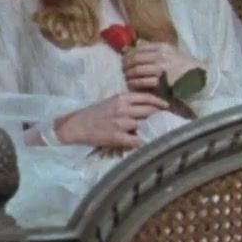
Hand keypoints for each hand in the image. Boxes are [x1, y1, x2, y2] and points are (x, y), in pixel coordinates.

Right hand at [54, 91, 169, 148]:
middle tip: (165, 119)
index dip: (159, 101)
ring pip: (145, 125)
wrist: (76, 125)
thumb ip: (127, 103)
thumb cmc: (93, 114)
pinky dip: (142, 142)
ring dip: (151, 129)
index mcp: (122, 98)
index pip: (146, 97)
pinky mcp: (118, 137)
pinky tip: (145, 143)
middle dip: (158, 115)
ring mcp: (121, 123)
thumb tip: (145, 107)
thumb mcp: (111, 102)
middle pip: (149, 111)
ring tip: (156, 132)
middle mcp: (124, 109)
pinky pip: (137, 140)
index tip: (166, 106)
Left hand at [122, 41, 203, 92]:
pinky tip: (132, 85)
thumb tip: (135, 45)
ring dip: (129, 75)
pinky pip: (143, 82)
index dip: (128, 54)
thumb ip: (154, 49)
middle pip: (135, 59)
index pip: (139, 48)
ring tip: (127, 78)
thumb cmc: (183, 66)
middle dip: (126, 65)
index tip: (124, 60)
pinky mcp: (162, 81)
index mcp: (162, 46)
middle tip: (123, 70)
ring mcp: (162, 69)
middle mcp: (161, 55)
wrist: (199, 78)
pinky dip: (135, 84)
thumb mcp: (170, 52)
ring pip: (137, 70)